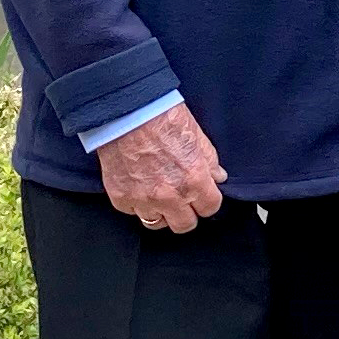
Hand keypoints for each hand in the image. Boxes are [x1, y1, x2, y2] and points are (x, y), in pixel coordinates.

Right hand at [96, 104, 226, 233]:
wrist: (128, 113)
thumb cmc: (163, 118)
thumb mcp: (198, 136)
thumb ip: (210, 161)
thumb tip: (217, 177)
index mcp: (193, 181)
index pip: (210, 208)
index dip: (208, 201)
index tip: (204, 196)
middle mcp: (169, 197)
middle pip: (184, 225)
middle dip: (187, 213)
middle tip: (183, 200)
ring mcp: (143, 201)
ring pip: (156, 223)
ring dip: (161, 212)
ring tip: (160, 194)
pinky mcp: (121, 199)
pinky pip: (133, 212)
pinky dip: (138, 204)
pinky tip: (140, 187)